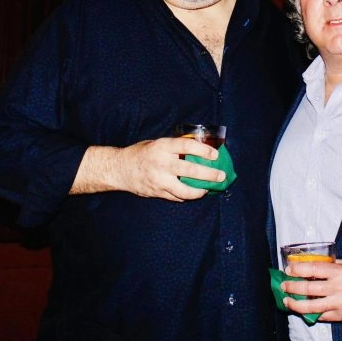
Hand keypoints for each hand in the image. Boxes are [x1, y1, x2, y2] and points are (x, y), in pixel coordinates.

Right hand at [72, 137, 223, 200]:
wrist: (120, 169)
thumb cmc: (141, 153)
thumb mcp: (156, 144)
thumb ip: (174, 147)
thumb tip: (198, 148)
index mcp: (162, 147)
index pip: (187, 146)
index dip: (203, 150)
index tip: (215, 154)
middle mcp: (161, 163)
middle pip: (190, 170)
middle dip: (209, 174)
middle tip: (221, 176)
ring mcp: (159, 180)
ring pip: (185, 190)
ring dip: (200, 191)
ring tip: (208, 189)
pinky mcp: (157, 192)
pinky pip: (176, 197)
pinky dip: (186, 196)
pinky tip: (193, 193)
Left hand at [282, 259, 341, 322]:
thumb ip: (333, 264)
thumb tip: (315, 264)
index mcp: (339, 272)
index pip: (313, 269)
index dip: (298, 269)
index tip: (288, 269)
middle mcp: (337, 288)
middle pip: (308, 287)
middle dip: (292, 287)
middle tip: (283, 285)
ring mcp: (338, 303)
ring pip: (311, 306)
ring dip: (296, 304)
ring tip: (287, 301)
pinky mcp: (341, 316)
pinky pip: (322, 316)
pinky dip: (310, 314)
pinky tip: (303, 311)